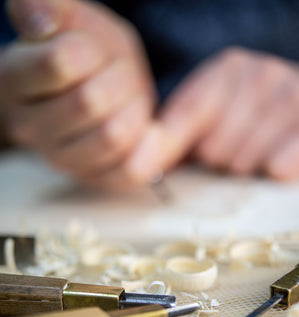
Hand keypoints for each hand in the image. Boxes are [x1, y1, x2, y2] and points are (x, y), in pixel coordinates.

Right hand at [0, 0, 155, 184]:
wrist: (100, 87)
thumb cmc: (85, 53)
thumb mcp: (71, 20)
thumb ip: (51, 11)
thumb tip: (38, 20)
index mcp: (13, 80)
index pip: (59, 63)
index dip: (88, 51)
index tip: (90, 51)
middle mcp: (29, 128)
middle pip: (91, 102)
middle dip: (117, 79)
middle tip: (114, 75)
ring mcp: (61, 160)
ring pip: (113, 136)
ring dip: (134, 110)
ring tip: (125, 101)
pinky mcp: (93, 179)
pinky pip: (130, 171)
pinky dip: (148, 148)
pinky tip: (146, 130)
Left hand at [123, 48, 298, 183]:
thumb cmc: (254, 115)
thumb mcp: (216, 113)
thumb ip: (178, 137)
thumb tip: (138, 164)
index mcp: (225, 72)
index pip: (186, 114)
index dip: (163, 147)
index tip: (139, 171)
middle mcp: (258, 75)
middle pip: (212, 150)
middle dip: (216, 164)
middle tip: (230, 155)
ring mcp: (289, 96)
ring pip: (242, 163)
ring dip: (245, 171)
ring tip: (256, 155)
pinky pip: (278, 167)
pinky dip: (274, 172)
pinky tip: (276, 163)